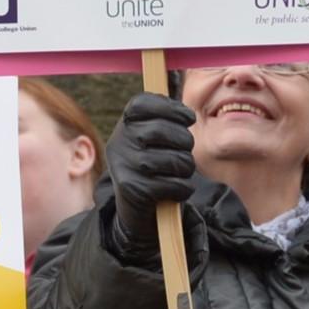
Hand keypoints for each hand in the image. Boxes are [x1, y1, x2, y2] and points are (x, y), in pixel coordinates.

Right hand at [104, 92, 197, 264]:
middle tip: (187, 149)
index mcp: (125, 123)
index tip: (189, 118)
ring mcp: (124, 166)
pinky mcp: (133, 189)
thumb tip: (188, 113)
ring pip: (172, 160)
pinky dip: (183, 188)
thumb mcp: (152, 135)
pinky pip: (172, 184)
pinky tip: (179, 189)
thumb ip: (165, 118)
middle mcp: (119, 141)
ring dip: (186, 167)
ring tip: (183, 170)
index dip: (172, 109)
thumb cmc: (152, 160)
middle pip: (161, 131)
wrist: (133, 204)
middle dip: (185, 140)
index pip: (144, 104)